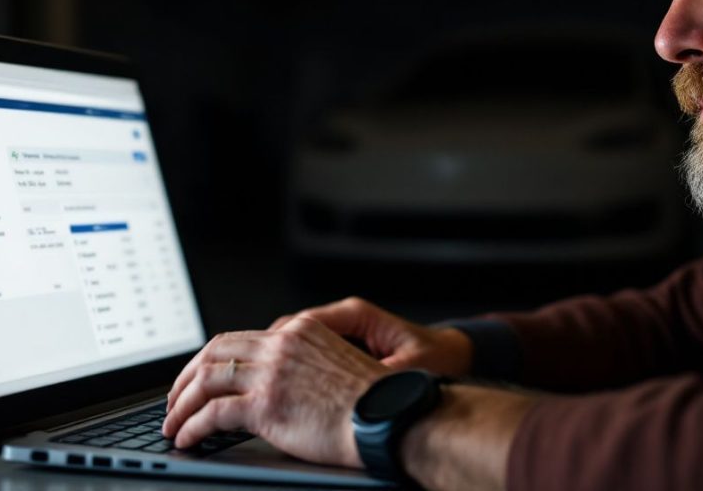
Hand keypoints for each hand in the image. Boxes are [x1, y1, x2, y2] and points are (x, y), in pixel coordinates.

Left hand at [162, 316, 388, 466]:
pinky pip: (213, 414)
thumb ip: (301, 365)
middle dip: (186, 378)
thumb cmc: (370, 402)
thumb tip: (273, 384)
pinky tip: (187, 438)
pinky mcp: (266, 405)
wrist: (387, 418)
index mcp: (298, 331)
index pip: (238, 338)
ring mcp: (272, 373)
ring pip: (206, 381)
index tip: (198, 378)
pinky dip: (192, 426)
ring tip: (172, 424)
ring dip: (181, 405)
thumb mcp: (334, 365)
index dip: (209, 359)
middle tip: (175, 400)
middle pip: (213, 352)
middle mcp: (282, 345)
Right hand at [268, 296, 473, 376]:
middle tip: (251, 377)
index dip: (281, 344)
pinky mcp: (341, 344)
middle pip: (291, 329)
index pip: (305, 321)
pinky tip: (283, 386)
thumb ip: (379, 373)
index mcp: (357, 314)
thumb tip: (352, 386)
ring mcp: (341, 330)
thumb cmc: (435, 358)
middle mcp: (345, 318)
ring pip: (293, 340)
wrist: (451, 356)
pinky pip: (305, 351)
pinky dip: (291, 366)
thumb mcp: (409, 368)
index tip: (265, 364)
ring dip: (277, 360)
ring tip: (261, 383)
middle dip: (269, 352)